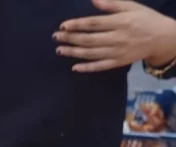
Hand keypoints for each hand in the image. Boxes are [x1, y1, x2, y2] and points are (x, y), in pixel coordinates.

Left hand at [55, 0, 175, 71]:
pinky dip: (87, 68)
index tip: (63, 25)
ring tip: (59, 50)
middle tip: (56, 37)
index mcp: (120, 22)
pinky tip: (74, 68)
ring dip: (73, 52)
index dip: (77, 25)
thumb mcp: (131, 7)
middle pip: (89, 39)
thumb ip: (112, 4)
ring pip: (92, 53)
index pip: (94, 24)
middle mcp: (118, 38)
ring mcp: (118, 52)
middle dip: (70, 38)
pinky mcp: (119, 62)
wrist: (163, 37)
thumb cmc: (145, 19)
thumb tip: (93, 0)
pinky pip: (101, 66)